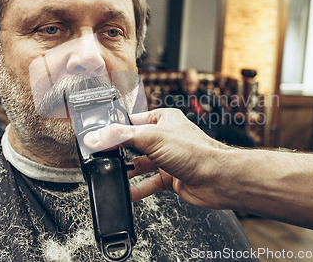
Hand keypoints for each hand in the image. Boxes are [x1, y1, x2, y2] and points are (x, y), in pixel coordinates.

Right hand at [84, 108, 230, 208]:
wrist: (216, 178)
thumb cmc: (195, 151)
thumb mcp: (152, 137)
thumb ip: (121, 136)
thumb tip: (96, 137)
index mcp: (163, 119)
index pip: (132, 121)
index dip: (115, 129)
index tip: (98, 138)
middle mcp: (165, 138)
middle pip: (134, 144)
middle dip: (120, 152)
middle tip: (103, 158)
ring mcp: (168, 158)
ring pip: (141, 165)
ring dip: (128, 172)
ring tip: (112, 175)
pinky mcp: (171, 178)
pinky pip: (149, 183)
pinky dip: (138, 189)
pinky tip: (128, 192)